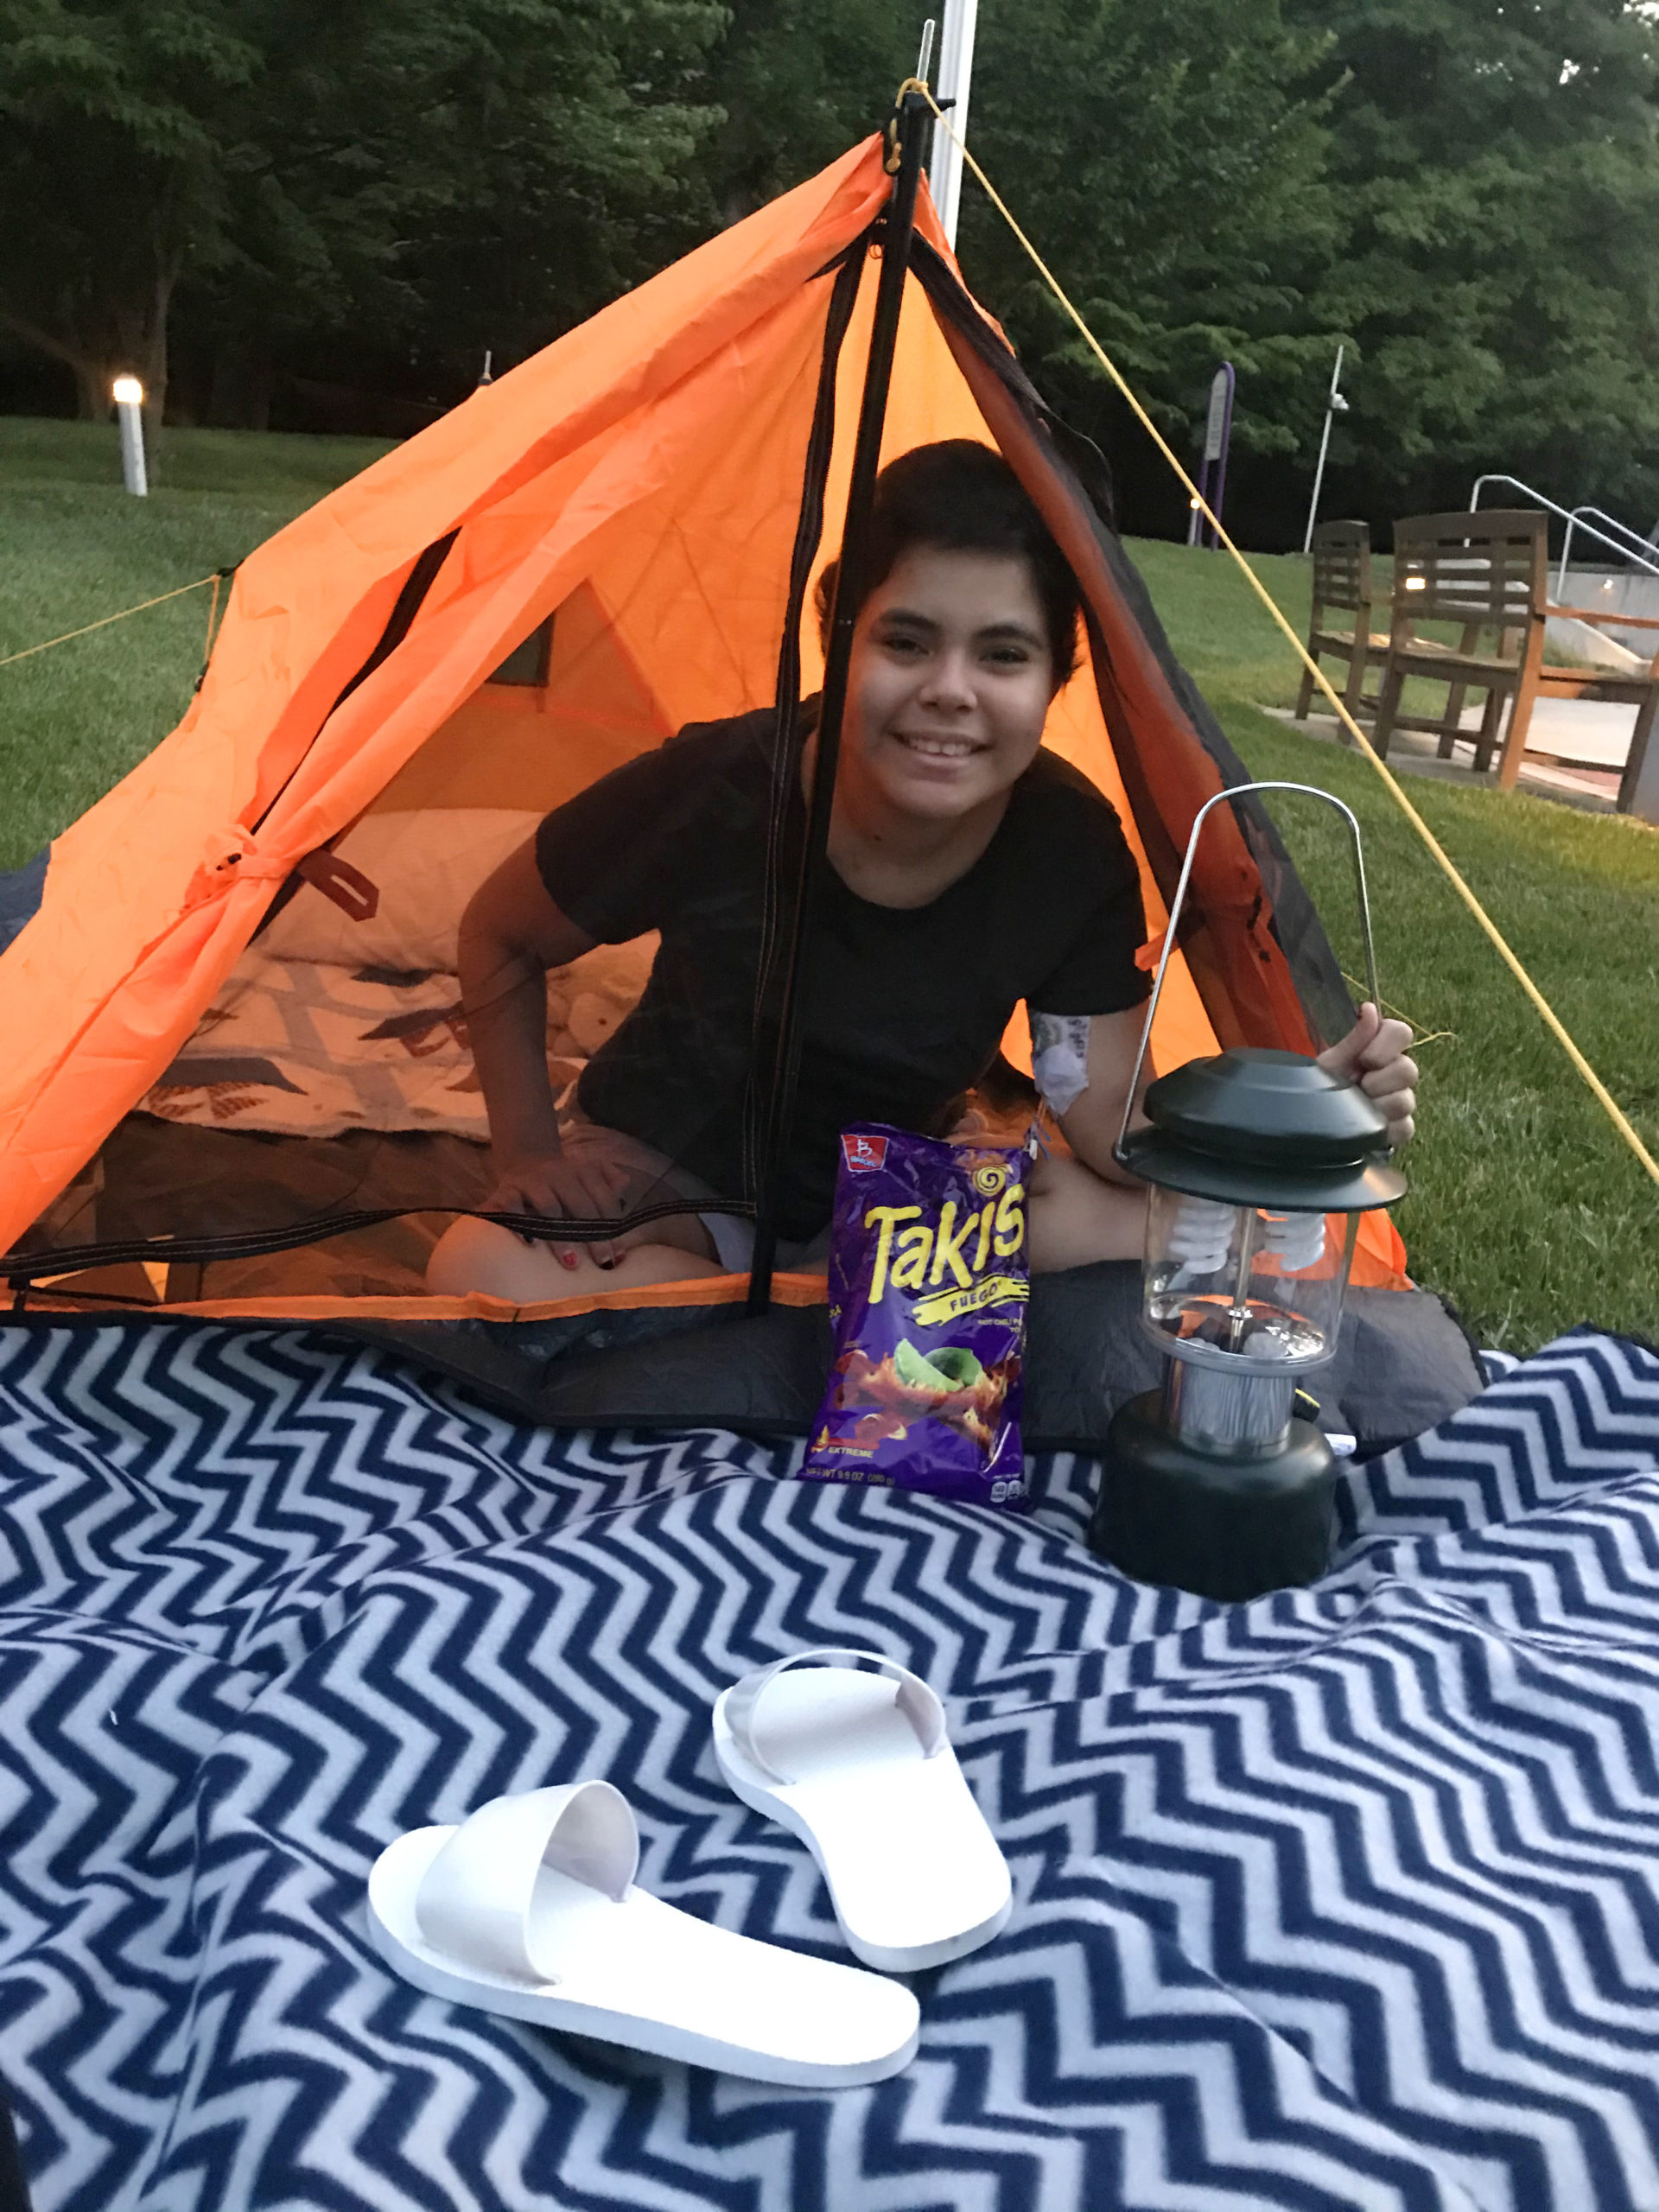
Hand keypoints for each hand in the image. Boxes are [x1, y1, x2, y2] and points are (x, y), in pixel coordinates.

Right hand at [480, 1146, 632, 1270]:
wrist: (523, 1160)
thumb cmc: (562, 1180)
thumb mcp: (588, 1174)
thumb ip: (608, 1181)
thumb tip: (626, 1184)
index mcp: (583, 1171)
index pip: (603, 1199)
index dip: (613, 1227)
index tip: (618, 1256)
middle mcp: (558, 1174)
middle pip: (580, 1205)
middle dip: (593, 1236)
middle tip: (602, 1263)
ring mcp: (531, 1182)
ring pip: (549, 1207)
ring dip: (561, 1236)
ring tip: (571, 1261)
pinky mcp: (506, 1191)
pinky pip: (511, 1207)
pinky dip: (519, 1225)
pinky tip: (530, 1245)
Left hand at [1316, 1002, 1417, 1149]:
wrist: (1312, 1120)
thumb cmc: (1322, 1087)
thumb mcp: (1331, 1063)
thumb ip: (1353, 1039)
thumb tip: (1369, 1008)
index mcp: (1379, 1051)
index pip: (1402, 1033)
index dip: (1386, 1044)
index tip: (1364, 1058)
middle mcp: (1395, 1074)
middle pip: (1409, 1070)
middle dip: (1379, 1081)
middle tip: (1358, 1087)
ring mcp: (1400, 1102)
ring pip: (1406, 1101)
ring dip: (1378, 1106)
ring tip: (1357, 1108)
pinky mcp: (1400, 1128)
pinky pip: (1406, 1127)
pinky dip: (1386, 1128)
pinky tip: (1368, 1126)